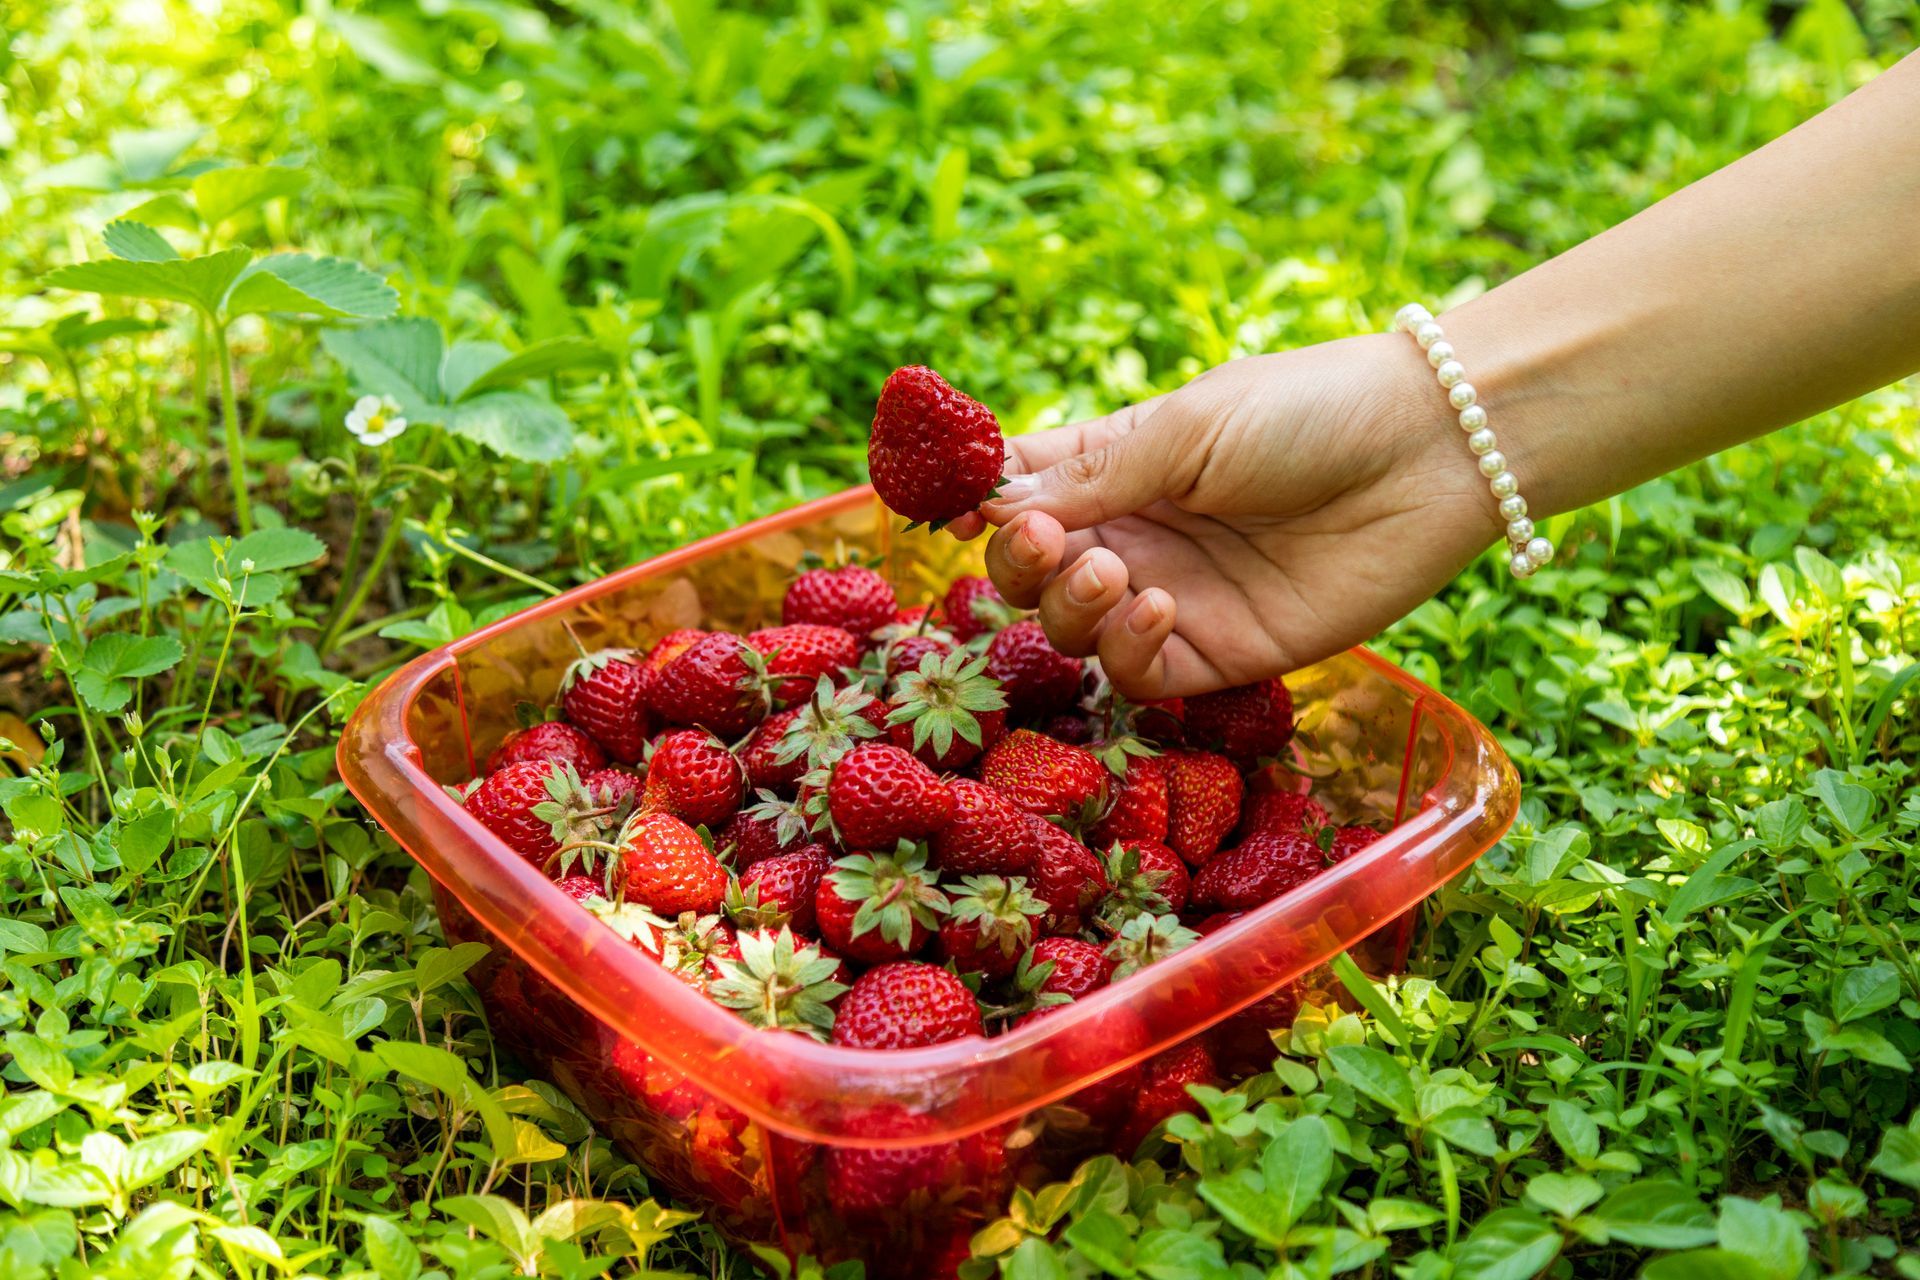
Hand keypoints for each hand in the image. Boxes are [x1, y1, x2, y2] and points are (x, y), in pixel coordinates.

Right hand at [945, 333, 1500, 697]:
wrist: (1429, 451)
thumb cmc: (1308, 409)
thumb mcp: (1188, 427)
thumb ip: (1092, 476)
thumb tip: (987, 504)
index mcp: (1117, 465)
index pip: (1018, 491)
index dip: (973, 503)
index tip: (942, 506)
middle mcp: (1135, 534)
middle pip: (1029, 572)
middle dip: (1018, 562)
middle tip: (1047, 540)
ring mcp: (1175, 597)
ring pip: (1073, 631)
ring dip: (1069, 606)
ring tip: (1108, 567)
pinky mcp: (1223, 652)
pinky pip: (1142, 674)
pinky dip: (1128, 648)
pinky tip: (1156, 605)